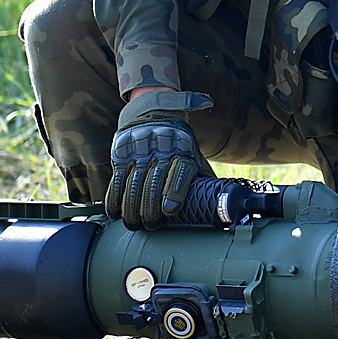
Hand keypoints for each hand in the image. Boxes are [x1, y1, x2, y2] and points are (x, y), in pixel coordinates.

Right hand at [107, 90, 213, 229]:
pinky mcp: (122, 152)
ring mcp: (139, 149)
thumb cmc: (179, 145)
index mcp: (184, 150)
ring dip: (131, 208)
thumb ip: (203, 177)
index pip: (180, 172)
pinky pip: (117, 178)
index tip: (168, 211)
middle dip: (150, 208)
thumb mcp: (194, 155)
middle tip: (151, 226)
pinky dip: (114, 198)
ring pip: (133, 183)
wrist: (155, 112)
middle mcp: (161, 148)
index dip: (174, 192)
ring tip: (134, 225)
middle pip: (154, 182)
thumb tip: (222, 204)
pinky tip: (115, 212)